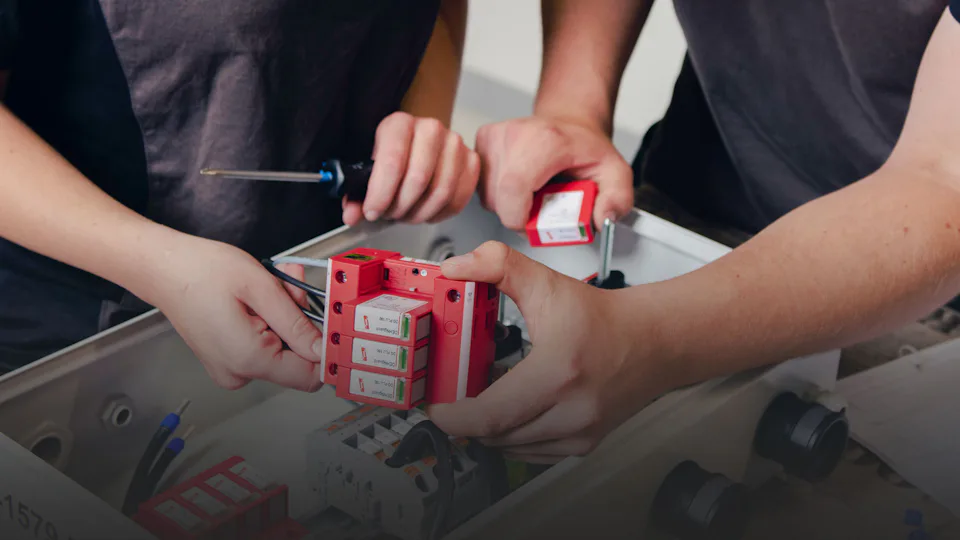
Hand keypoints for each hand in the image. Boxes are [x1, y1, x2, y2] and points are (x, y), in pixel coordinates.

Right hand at [140, 235, 325, 391]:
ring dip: (284, 316)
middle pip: (297, 358)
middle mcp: (239, 373)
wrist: (161, 268)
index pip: (310, 376)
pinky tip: (254, 297)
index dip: (324, 348)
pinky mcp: (227, 359)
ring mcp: (231, 369)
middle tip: (287, 283)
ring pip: (281, 348)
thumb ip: (296, 323)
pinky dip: (268, 320)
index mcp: (250, 360)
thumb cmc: (203, 270)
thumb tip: (324, 350)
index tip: (325, 318)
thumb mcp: (261, 288)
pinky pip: (263, 345)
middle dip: (300, 320)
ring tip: (266, 286)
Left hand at [342, 112, 480, 225]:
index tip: (373, 211)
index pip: (393, 161)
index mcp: (400, 124)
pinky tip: (425, 212)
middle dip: (401, 206)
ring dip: (420, 213)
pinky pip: (458, 199)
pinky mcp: (471, 162)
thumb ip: (356, 194)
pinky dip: (439, 213)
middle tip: (390, 214)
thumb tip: (352, 215)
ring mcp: (455, 144)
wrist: (418, 143)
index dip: (381, 194)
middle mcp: (431, 129)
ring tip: (406, 214)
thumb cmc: (393, 155)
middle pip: (419, 179)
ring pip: (441, 192)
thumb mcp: (367, 169)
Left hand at [427, 242, 670, 463]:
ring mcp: (579, 434)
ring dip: (489, 428)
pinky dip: (513, 436)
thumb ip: (497, 266)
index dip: (453, 417)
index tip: (435, 406)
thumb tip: (456, 267)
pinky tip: (511, 410)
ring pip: (510, 448)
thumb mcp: (546, 282)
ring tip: (484, 399)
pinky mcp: (583, 445)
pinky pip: (531, 452)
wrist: (654, 342)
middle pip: (494, 435)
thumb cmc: (604, 318)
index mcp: (557, 374)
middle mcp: (571, 412)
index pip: (490, 416)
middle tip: (452, 396)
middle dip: (466, 419)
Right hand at [474, 116, 633, 230]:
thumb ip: (617, 199)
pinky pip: (481, 185)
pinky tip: (519, 184)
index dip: (519, 217)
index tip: (535, 222)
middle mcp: (515, 133)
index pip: (513, 189)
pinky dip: (498, 193)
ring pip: (487, 196)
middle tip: (541, 206)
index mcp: (545, 140)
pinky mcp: (483, 140)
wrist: (570, 122)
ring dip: (508, 205)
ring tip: (532, 192)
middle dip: (518, 215)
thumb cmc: (586, 149)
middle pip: (498, 199)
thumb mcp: (615, 173)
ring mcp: (495, 135)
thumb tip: (603, 219)